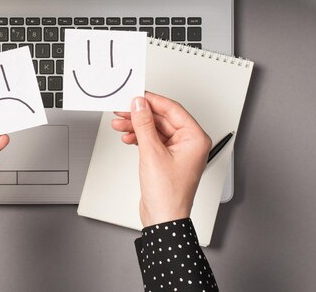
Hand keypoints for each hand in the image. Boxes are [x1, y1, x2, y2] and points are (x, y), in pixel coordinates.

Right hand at [111, 92, 211, 225]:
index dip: (152, 101)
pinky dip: (139, 137)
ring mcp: (178, 151)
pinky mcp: (167, 158)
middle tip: (122, 110)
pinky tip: (127, 137)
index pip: (172, 109)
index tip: (136, 96)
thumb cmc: (168, 194)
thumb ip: (144, 124)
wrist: (163, 219)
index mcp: (195, 138)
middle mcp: (189, 143)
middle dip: (140, 115)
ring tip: (119, 124)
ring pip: (155, 129)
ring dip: (136, 126)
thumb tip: (139, 105)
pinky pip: (152, 140)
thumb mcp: (152, 153)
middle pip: (162, 118)